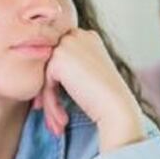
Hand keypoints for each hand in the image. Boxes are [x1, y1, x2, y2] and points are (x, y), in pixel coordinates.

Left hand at [33, 29, 143, 151]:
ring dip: (50, 102)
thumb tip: (44, 76)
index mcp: (87, 36)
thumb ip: (71, 67)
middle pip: (50, 65)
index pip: (60, 57)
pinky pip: (45, 83)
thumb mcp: (89, 74)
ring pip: (45, 75)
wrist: (116, 106)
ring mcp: (67, 44)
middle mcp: (77, 35)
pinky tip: (62, 118)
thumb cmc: (106, 97)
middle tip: (54, 118)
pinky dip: (51, 103)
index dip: (56, 81)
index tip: (59, 105)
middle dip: (49, 92)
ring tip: (58, 123)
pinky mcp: (58, 58)